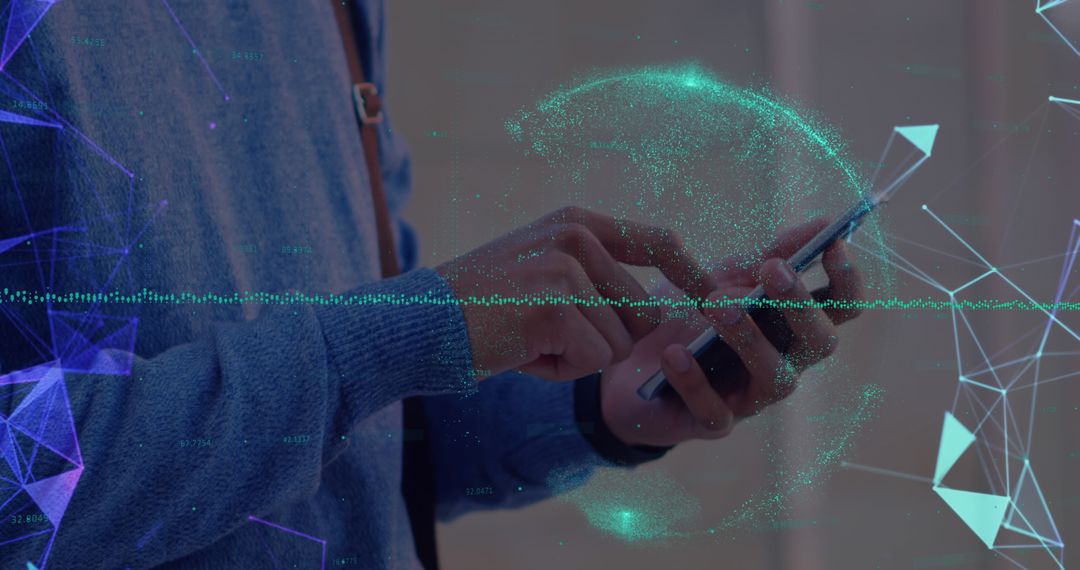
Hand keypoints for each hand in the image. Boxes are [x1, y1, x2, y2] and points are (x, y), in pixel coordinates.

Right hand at [436, 207, 714, 380]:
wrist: (419, 323)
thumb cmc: (480, 308)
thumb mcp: (541, 272)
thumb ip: (594, 278)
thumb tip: (660, 313)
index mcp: (576, 222)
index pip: (656, 240)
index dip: (690, 271)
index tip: (712, 295)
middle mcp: (576, 236)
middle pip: (643, 312)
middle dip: (603, 340)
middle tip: (544, 334)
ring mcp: (566, 268)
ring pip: (617, 343)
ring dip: (576, 358)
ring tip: (526, 339)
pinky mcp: (555, 305)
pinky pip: (590, 360)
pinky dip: (557, 371)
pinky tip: (520, 352)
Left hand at [599, 219, 865, 446]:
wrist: (627, 361)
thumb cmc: (686, 315)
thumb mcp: (723, 277)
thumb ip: (769, 255)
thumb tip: (823, 223)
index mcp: (791, 326)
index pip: (841, 308)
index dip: (847, 281)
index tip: (834, 245)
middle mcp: (784, 363)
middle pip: (819, 342)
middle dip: (800, 305)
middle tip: (771, 271)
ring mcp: (751, 397)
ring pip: (777, 379)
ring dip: (750, 339)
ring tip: (716, 304)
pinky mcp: (711, 423)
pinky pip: (714, 410)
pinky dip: (694, 380)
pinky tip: (674, 353)